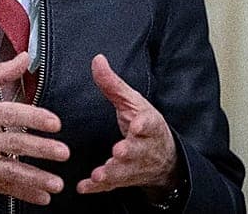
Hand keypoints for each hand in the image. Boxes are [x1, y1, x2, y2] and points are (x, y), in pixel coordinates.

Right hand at [0, 52, 70, 205]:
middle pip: (12, 144)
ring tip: (56, 184)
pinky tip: (41, 198)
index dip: (33, 118)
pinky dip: (22, 194)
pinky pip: (1, 187)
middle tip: (63, 152)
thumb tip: (25, 58)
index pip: (8, 114)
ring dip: (35, 179)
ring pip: (9, 171)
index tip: (54, 122)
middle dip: (40, 150)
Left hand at [77, 54, 176, 194]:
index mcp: (147, 124)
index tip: (137, 125)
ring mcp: (133, 166)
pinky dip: (97, 188)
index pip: (149, 123)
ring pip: (124, 172)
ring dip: (112, 173)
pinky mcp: (123, 179)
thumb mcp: (132, 101)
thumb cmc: (144, 124)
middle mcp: (143, 147)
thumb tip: (97, 60)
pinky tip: (84, 187)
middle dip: (128, 152)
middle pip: (137, 151)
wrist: (163, 157)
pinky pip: (110, 186)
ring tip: (100, 174)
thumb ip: (113, 84)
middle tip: (120, 152)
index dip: (143, 125)